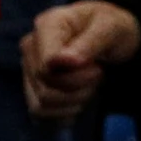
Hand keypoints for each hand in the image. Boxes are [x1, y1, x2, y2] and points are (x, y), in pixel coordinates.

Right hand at [20, 0, 140, 119]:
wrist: (112, 38)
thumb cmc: (111, 27)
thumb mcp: (111, 28)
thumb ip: (89, 42)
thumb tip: (60, 61)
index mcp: (48, 24)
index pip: (47, 65)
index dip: (73, 75)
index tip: (97, 67)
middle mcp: (31, 47)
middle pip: (45, 86)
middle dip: (79, 87)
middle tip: (98, 73)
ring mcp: (28, 69)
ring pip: (41, 104)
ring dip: (74, 101)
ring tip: (89, 85)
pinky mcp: (32, 88)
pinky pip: (39, 115)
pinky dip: (63, 113)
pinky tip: (78, 99)